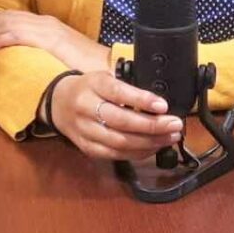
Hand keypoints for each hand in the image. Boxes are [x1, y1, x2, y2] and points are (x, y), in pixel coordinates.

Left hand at [0, 10, 111, 72]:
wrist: (108, 67)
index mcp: (45, 25)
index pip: (9, 19)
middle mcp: (43, 22)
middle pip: (3, 19)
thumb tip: (24, 64)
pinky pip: (17, 36)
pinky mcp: (49, 39)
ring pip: (5, 25)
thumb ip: (41, 55)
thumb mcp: (58, 57)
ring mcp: (46, 29)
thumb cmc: (85, 67)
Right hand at [48, 71, 183, 160]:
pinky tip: (154, 147)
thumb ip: (127, 87)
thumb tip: (160, 104)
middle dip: (152, 126)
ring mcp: (85, 131)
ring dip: (150, 142)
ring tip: (170, 137)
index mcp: (93, 85)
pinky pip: (115, 155)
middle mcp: (86, 108)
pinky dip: (138, 153)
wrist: (58, 104)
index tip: (163, 105)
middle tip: (175, 124)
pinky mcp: (87, 148)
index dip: (141, 100)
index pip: (118, 92)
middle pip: (121, 121)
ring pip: (120, 142)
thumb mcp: (104, 78)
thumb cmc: (89, 89)